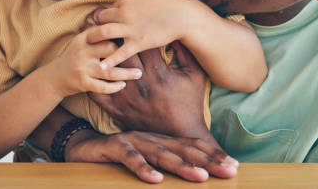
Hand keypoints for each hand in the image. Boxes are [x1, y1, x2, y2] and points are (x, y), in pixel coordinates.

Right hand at [44, 29, 141, 97]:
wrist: (55, 77)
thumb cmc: (75, 56)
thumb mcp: (82, 41)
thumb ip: (98, 33)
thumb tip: (120, 20)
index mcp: (84, 39)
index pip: (105, 33)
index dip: (121, 33)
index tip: (136, 34)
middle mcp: (82, 52)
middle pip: (109, 50)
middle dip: (126, 53)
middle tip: (142, 55)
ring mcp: (82, 68)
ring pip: (109, 71)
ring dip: (126, 73)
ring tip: (139, 74)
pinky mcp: (82, 83)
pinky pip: (102, 87)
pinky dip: (114, 87)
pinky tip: (123, 85)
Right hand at [66, 130, 238, 182]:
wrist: (84, 146)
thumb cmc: (119, 155)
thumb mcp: (146, 158)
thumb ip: (165, 162)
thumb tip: (196, 173)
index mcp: (161, 140)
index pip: (191, 146)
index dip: (213, 154)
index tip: (234, 165)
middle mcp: (151, 138)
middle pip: (183, 149)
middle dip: (208, 160)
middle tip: (229, 170)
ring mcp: (134, 141)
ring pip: (161, 154)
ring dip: (182, 166)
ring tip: (201, 177)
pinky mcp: (115, 147)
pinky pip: (130, 158)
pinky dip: (142, 169)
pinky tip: (155, 180)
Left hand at [87, 0, 200, 68]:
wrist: (184, 15)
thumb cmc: (170, 5)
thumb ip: (136, 3)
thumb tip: (128, 6)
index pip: (109, 8)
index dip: (107, 16)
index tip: (103, 22)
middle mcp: (125, 11)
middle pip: (101, 18)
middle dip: (95, 25)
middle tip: (89, 34)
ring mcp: (131, 27)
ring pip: (104, 32)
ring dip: (94, 38)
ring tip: (87, 45)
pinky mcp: (138, 42)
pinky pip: (120, 52)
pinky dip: (110, 60)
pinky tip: (102, 67)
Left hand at [90, 41, 210, 141]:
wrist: (181, 134)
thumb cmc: (190, 103)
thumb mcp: (195, 76)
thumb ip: (187, 54)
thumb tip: (176, 36)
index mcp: (158, 72)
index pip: (141, 44)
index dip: (135, 32)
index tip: (132, 26)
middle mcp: (140, 84)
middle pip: (121, 54)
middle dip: (116, 41)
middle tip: (110, 30)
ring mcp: (127, 98)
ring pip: (108, 72)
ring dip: (102, 58)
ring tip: (97, 47)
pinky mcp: (119, 111)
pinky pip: (99, 95)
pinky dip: (93, 83)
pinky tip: (92, 73)